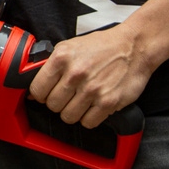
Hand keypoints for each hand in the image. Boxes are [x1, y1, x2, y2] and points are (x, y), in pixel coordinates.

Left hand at [27, 25, 154, 128]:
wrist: (134, 46)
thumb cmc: (102, 46)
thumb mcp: (69, 47)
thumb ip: (51, 66)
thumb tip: (34, 92)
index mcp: (61, 58)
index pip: (37, 89)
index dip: (40, 95)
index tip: (46, 94)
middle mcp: (75, 74)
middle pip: (52, 105)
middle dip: (58, 103)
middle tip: (67, 97)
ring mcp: (92, 89)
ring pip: (68, 116)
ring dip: (73, 112)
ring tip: (80, 101)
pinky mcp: (108, 101)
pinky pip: (88, 122)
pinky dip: (89, 118)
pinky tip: (92, 107)